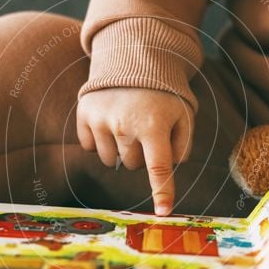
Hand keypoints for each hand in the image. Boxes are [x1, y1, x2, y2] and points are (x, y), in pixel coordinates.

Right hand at [76, 88, 193, 215]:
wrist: (133, 57)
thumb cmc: (163, 92)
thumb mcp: (183, 114)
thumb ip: (183, 145)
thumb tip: (169, 169)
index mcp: (154, 125)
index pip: (159, 168)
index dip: (162, 192)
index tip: (163, 212)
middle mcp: (125, 125)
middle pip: (131, 165)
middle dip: (140, 153)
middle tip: (144, 129)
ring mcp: (101, 120)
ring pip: (109, 159)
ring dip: (119, 148)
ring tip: (126, 122)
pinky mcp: (84, 115)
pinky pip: (89, 146)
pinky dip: (98, 139)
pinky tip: (109, 120)